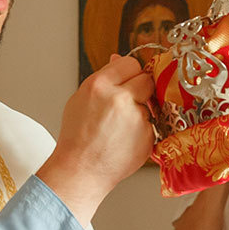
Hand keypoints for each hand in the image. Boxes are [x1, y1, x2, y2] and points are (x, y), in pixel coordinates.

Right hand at [38, 54, 153, 222]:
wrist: (81, 170)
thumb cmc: (77, 137)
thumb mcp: (80, 98)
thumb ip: (103, 78)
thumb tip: (117, 59)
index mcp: (99, 85)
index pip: (130, 63)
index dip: (130, 72)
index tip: (128, 80)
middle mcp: (120, 99)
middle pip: (146, 79)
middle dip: (140, 88)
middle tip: (127, 101)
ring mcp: (136, 118)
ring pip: (149, 103)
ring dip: (140, 110)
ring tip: (119, 126)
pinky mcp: (148, 135)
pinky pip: (151, 123)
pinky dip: (142, 129)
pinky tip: (125, 138)